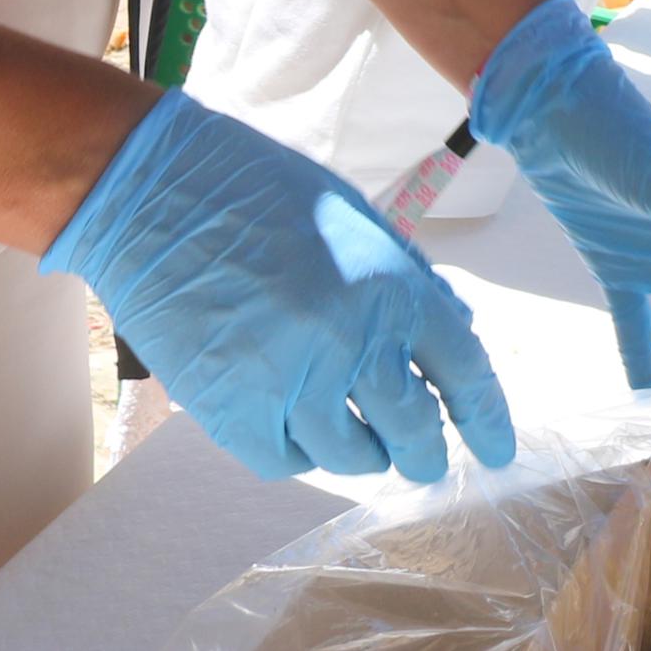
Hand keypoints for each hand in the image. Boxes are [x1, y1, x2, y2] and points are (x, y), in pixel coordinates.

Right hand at [41, 89, 512, 481]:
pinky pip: (284, 459)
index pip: (464, 372)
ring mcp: (288, 383)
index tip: (494, 449)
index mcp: (391, 287)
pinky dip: (299, 451)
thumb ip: (409, 279)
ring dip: (365, 452)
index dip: (486, 419)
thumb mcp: (357, 218)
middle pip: (413, 431)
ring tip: (360, 437)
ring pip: (350, 456)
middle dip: (426, 453)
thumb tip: (457, 331)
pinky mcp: (230, 412)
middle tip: (425, 458)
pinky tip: (297, 425)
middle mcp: (349, 343)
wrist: (157, 196)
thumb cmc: (261, 190)